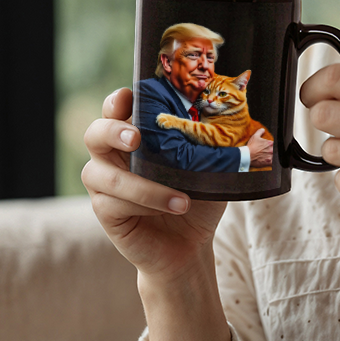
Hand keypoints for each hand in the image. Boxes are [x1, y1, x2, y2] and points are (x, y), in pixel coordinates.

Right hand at [81, 88, 227, 283]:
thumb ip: (208, 147)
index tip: (128, 97)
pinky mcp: (105, 211)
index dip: (116, 101)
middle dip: (112, 130)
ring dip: (144, 186)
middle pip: (94, 133)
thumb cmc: (198, 197)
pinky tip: (171, 209)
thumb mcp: (208, 168)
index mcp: (136, 136)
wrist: (191, 243)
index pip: (115, 109)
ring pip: (101, 174)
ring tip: (182, 200)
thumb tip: (245, 131)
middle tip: (136, 138)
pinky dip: (143, 205)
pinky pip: (111, 203)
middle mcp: (113, 156)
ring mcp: (104, 184)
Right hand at [246, 128, 273, 167]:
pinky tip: (268, 161)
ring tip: (266, 156)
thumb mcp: (255, 136)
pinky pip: (273, 163)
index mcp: (270, 143)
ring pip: (274, 156)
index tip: (268, 147)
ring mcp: (271, 156)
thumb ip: (260, 132)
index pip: (274, 144)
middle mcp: (272, 149)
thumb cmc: (251, 146)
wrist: (247, 155)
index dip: (271, 145)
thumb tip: (263, 129)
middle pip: (275, 150)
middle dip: (272, 151)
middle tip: (267, 152)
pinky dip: (271, 162)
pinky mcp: (269, 162)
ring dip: (272, 156)